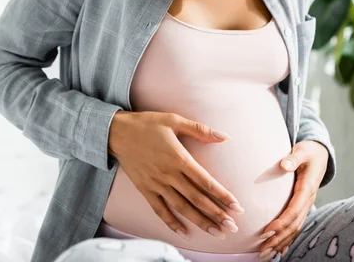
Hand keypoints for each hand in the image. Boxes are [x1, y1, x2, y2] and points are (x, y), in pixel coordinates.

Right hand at [108, 111, 244, 239]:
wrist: (116, 132)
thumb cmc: (147, 124)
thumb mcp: (174, 120)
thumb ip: (200, 130)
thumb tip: (225, 136)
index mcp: (178, 158)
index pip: (205, 181)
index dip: (222, 195)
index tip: (237, 207)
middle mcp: (168, 174)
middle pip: (196, 199)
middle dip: (216, 214)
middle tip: (232, 227)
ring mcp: (156, 183)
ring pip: (181, 207)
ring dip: (200, 221)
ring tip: (216, 233)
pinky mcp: (145, 189)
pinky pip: (159, 209)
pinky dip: (171, 222)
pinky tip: (184, 232)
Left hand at [258, 140, 328, 260]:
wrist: (320, 154)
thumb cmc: (308, 152)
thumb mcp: (302, 151)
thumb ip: (293, 158)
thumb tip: (284, 165)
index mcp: (306, 189)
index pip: (293, 210)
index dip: (281, 223)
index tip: (266, 232)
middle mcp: (307, 200)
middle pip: (293, 225)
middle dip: (278, 239)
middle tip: (262, 250)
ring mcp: (306, 205)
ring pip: (294, 229)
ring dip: (280, 243)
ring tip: (265, 254)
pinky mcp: (302, 207)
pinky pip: (295, 226)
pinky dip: (287, 239)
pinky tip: (278, 251)